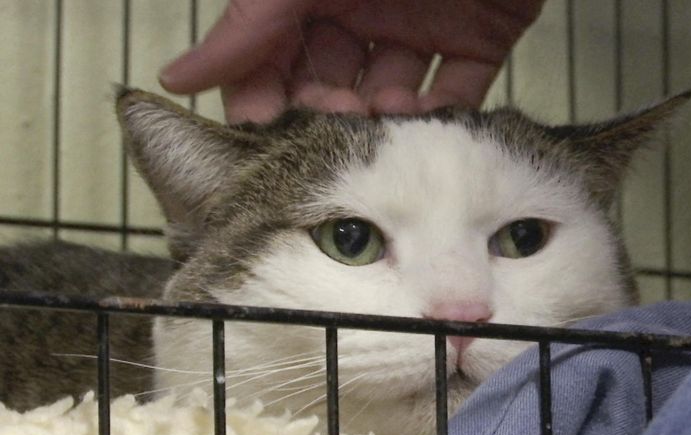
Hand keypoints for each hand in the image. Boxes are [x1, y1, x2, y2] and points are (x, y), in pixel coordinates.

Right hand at [159, 0, 543, 121]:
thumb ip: (249, 23)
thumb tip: (176, 77)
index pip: (273, 58)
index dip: (263, 96)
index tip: (260, 132)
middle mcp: (365, 11)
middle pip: (332, 82)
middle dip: (326, 109)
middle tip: (329, 122)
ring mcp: (423, 27)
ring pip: (392, 93)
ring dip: (381, 115)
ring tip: (380, 111)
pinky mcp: (480, 39)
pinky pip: (457, 90)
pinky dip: (441, 112)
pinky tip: (424, 119)